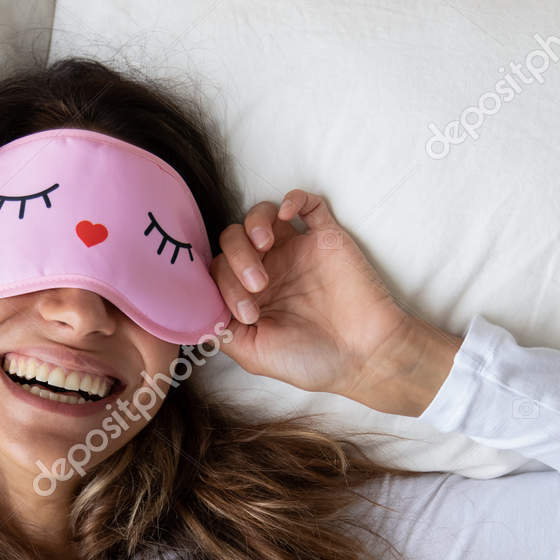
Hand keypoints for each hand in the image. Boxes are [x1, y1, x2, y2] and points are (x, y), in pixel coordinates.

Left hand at [210, 190, 458, 413]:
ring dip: (252, 226)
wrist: (365, 355)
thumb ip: (221, 330)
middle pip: (231, 241)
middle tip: (258, 288)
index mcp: (248, 296)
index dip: (221, 285)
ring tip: (264, 247)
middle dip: (236, 260)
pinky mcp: (325, 237)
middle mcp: (268, 269)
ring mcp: (296, 251)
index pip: (216, 271)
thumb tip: (194, 309)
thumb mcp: (254, 354)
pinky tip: (285, 214)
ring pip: (259, 216)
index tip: (246, 313)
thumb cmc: (312, 361)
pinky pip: (305, 203)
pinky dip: (291, 198)